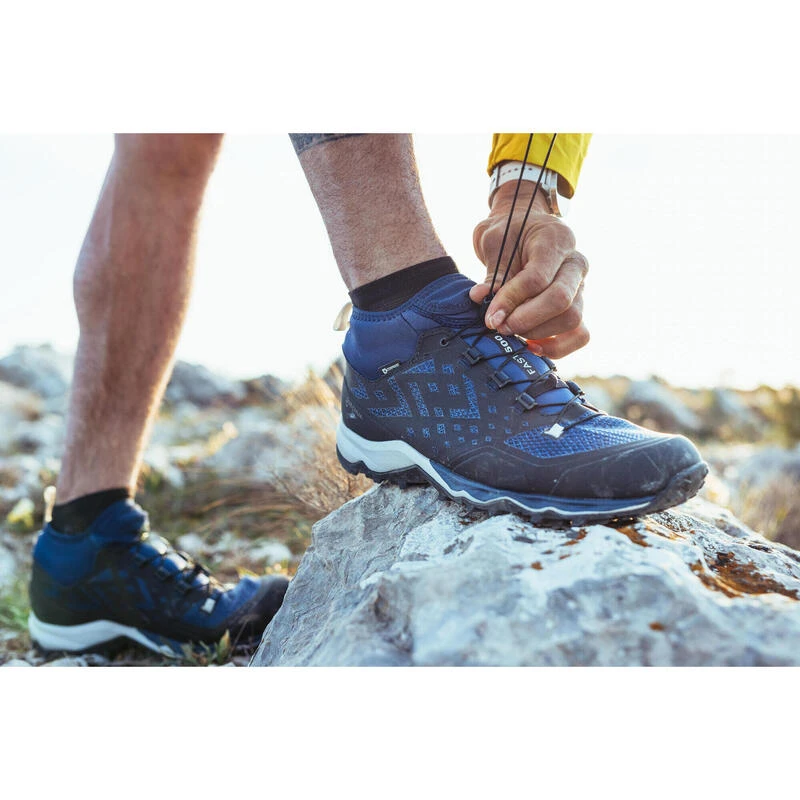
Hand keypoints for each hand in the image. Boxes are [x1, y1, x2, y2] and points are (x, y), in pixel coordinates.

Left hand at [470, 180, 589, 357]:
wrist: (523, 227)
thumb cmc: (508, 232)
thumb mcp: (494, 241)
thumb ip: (493, 272)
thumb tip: (480, 298)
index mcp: (556, 240)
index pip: (537, 278)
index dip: (511, 300)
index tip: (490, 316)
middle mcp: (575, 263)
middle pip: (560, 300)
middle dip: (526, 320)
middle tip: (500, 326)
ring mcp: (580, 286)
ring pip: (572, 319)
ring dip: (538, 332)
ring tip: (511, 330)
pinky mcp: (577, 306)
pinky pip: (580, 335)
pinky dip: (557, 346)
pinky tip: (531, 346)